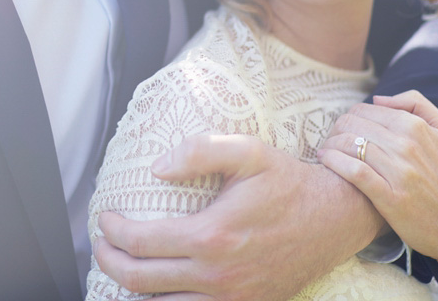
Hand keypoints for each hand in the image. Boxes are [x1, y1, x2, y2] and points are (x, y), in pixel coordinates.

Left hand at [93, 134, 384, 300]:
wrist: (336, 217)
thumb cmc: (288, 181)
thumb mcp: (248, 151)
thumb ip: (199, 151)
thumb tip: (157, 169)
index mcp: (212, 236)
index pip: (141, 243)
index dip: (113, 232)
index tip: (106, 219)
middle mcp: (218, 275)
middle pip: (140, 281)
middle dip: (109, 261)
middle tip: (101, 245)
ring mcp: (233, 298)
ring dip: (132, 291)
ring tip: (121, 268)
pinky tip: (155, 292)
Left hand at [319, 90, 437, 300]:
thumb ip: (415, 104)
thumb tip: (378, 99)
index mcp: (416, 126)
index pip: (364, 110)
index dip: (348, 117)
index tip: (343, 129)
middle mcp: (408, 146)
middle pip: (352, 124)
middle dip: (335, 130)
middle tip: (331, 141)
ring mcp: (400, 172)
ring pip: (349, 144)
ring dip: (330, 145)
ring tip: (326, 151)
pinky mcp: (391, 197)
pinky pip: (354, 171)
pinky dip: (334, 162)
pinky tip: (326, 160)